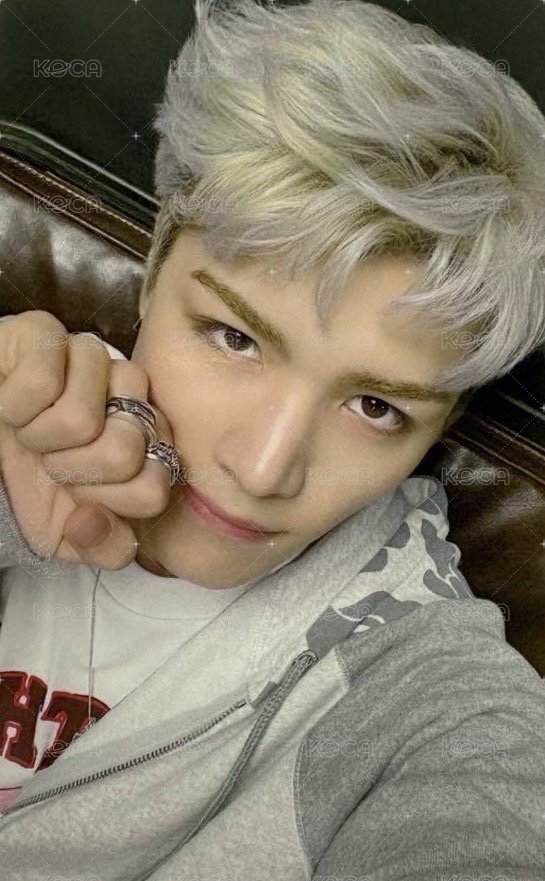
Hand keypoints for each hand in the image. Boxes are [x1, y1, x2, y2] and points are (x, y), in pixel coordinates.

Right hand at [0, 310, 176, 569]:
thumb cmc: (24, 479)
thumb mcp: (66, 533)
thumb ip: (105, 546)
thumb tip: (91, 521)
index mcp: (148, 441)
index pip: (154, 488)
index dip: (107, 502)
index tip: (79, 492)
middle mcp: (132, 394)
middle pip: (124, 453)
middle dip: (71, 470)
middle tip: (50, 458)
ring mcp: (94, 357)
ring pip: (81, 420)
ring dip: (39, 438)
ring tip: (30, 429)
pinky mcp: (49, 331)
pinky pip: (41, 384)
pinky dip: (12, 406)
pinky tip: (12, 401)